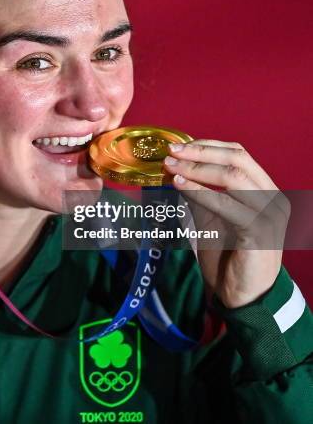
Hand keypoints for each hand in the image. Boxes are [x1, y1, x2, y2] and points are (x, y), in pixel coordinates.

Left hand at [163, 140, 289, 307]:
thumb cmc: (229, 257)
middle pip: (238, 158)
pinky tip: (180, 187)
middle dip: (200, 152)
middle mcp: (273, 197)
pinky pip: (227, 205)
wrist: (244, 297)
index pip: (238, 154)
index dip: (207, 145)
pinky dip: (201, 192)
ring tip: (171, 168)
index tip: (178, 145)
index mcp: (265, 189)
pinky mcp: (259, 232)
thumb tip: (173, 169)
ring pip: (233, 177)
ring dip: (197, 169)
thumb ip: (200, 193)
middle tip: (171, 152)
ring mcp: (270, 214)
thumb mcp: (212, 217)